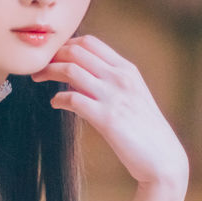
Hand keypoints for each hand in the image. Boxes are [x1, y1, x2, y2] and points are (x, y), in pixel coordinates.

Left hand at [34, 35, 188, 192]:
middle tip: (39, 66)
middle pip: (76, 51)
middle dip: (52, 55)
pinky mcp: (106, 118)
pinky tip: (55, 103)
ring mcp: (113, 97)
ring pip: (70, 70)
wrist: (163, 158)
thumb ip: (108, 83)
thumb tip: (75, 77)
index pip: (90, 43)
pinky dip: (58, 98)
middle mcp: (120, 78)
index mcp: (127, 69)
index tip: (54, 55)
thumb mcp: (131, 96)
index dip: (66, 45)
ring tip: (38, 78)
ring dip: (49, 72)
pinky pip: (72, 98)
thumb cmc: (145, 129)